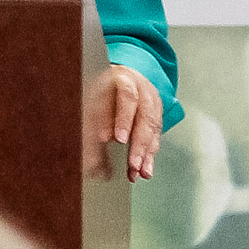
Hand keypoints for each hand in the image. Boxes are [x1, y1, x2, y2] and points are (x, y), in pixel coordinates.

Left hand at [87, 64, 164, 181]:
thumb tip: (90, 149)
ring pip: (153, 130)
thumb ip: (92, 119)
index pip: (127, 97)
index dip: (123, 119)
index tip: (117, 139)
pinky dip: (150, 155)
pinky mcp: (158, 114)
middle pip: (144, 117)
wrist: (121, 76)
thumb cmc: (102, 87)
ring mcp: (152, 101)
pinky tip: (144, 169)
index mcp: (124, 78)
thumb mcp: (92, 95)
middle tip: (132, 163)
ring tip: (138, 172)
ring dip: (146, 154)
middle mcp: (142, 89)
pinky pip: (156, 136)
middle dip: (138, 144)